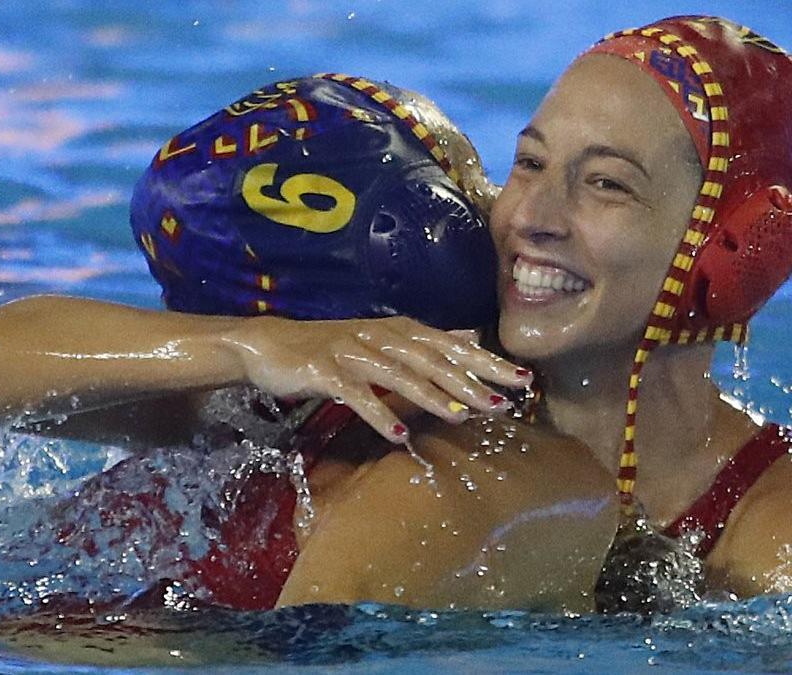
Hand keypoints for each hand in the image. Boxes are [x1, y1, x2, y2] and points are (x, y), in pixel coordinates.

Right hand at [223, 316, 531, 442]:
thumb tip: (471, 337)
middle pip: (434, 359)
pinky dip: (379, 414)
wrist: (269, 345)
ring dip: (433, 396)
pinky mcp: (326, 371)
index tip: (522, 380)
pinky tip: (398, 435)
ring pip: (400, 375)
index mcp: (398, 329)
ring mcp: (353, 351)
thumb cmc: (330, 347)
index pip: (452, 346)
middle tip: (504, 403)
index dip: (488, 362)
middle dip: (471, 381)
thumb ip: (424, 343)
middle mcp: (380, 335)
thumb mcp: (381, 340)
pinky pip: (357, 395)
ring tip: (462, 416)